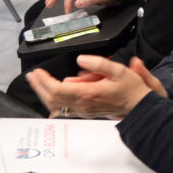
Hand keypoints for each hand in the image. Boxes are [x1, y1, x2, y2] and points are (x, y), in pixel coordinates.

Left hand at [26, 55, 163, 119]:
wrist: (140, 107)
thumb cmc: (131, 89)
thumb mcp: (119, 70)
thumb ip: (98, 63)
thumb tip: (80, 59)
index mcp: (88, 93)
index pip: (57, 89)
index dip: (44, 81)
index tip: (37, 72)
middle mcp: (82, 104)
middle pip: (51, 98)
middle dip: (38, 86)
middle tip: (32, 76)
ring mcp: (82, 110)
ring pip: (55, 104)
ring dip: (45, 93)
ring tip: (40, 81)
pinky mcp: (85, 113)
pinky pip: (63, 108)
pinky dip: (54, 101)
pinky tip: (51, 94)